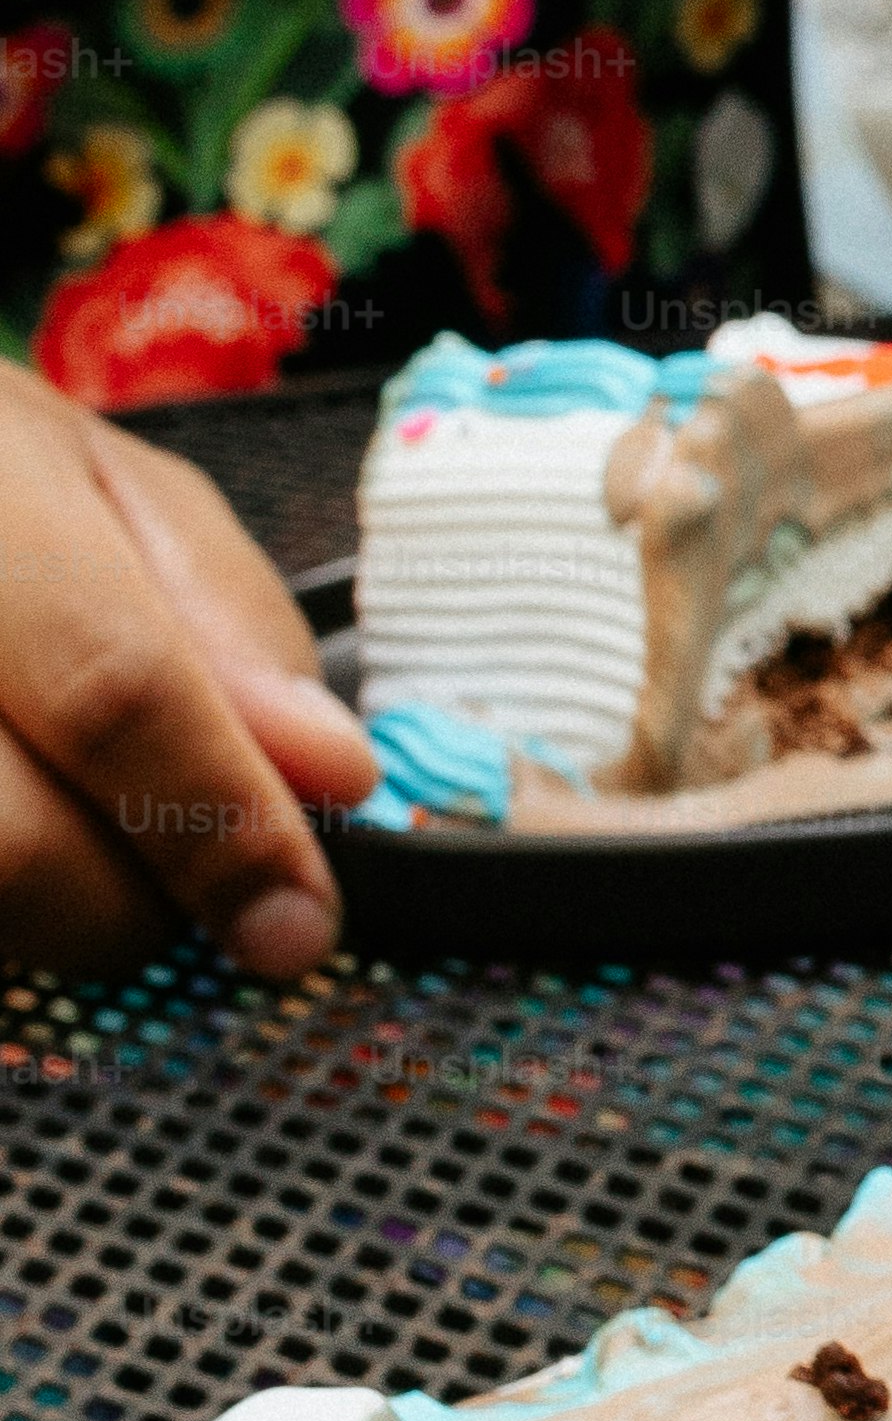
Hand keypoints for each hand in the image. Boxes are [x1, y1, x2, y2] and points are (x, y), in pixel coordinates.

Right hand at [0, 362, 372, 976]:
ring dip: (34, 921)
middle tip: (168, 878)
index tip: (292, 926)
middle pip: (7, 845)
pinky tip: (9, 838)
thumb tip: (330, 775)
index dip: (218, 826)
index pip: (110, 688)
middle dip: (123, 905)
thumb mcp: (118, 494)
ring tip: (61, 829)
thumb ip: (232, 628)